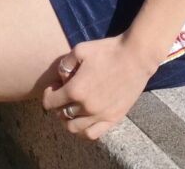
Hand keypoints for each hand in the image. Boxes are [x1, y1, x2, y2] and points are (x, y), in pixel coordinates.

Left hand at [41, 35, 156, 141]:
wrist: (135, 57)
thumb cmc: (108, 50)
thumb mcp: (80, 49)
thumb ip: (65, 64)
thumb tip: (60, 77)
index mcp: (75, 90)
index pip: (50, 103)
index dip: (48, 94)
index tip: (55, 86)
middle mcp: (85, 107)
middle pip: (61, 115)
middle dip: (58, 105)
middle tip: (64, 94)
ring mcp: (100, 115)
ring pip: (74, 128)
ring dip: (68, 119)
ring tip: (73, 108)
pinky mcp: (113, 119)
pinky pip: (92, 134)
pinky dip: (83, 130)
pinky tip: (85, 119)